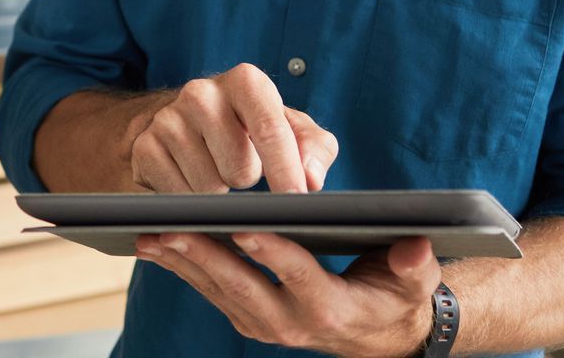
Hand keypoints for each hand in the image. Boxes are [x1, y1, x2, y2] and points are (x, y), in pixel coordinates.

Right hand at [126, 63, 338, 193]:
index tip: (296, 201)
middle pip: (239, 170)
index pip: (270, 130)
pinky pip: (177, 199)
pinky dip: (190, 200)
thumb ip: (315, 149)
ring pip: (208, 189)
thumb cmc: (248, 127)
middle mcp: (201, 93)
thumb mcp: (291, 130)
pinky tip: (190, 179)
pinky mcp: (143, 147)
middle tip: (240, 166)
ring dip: (218, 193)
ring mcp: (167, 120)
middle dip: (247, 180)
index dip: (287, 171)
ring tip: (214, 169)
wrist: (184, 121)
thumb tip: (312, 179)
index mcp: (245, 82)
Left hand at [135, 231, 440, 357]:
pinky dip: (181, 268)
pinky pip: (209, 291)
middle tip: (168, 229)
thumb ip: (414, 263)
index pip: (298, 276)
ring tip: (147, 233)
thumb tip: (414, 246)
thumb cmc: (396, 296)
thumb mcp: (415, 282)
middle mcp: (291, 323)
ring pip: (217, 290)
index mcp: (330, 309)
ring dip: (180, 262)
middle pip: (241, 286)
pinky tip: (156, 243)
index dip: (271, 252)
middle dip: (202, 256)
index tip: (243, 227)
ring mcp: (264, 324)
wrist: (378, 336)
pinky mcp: (247, 318)